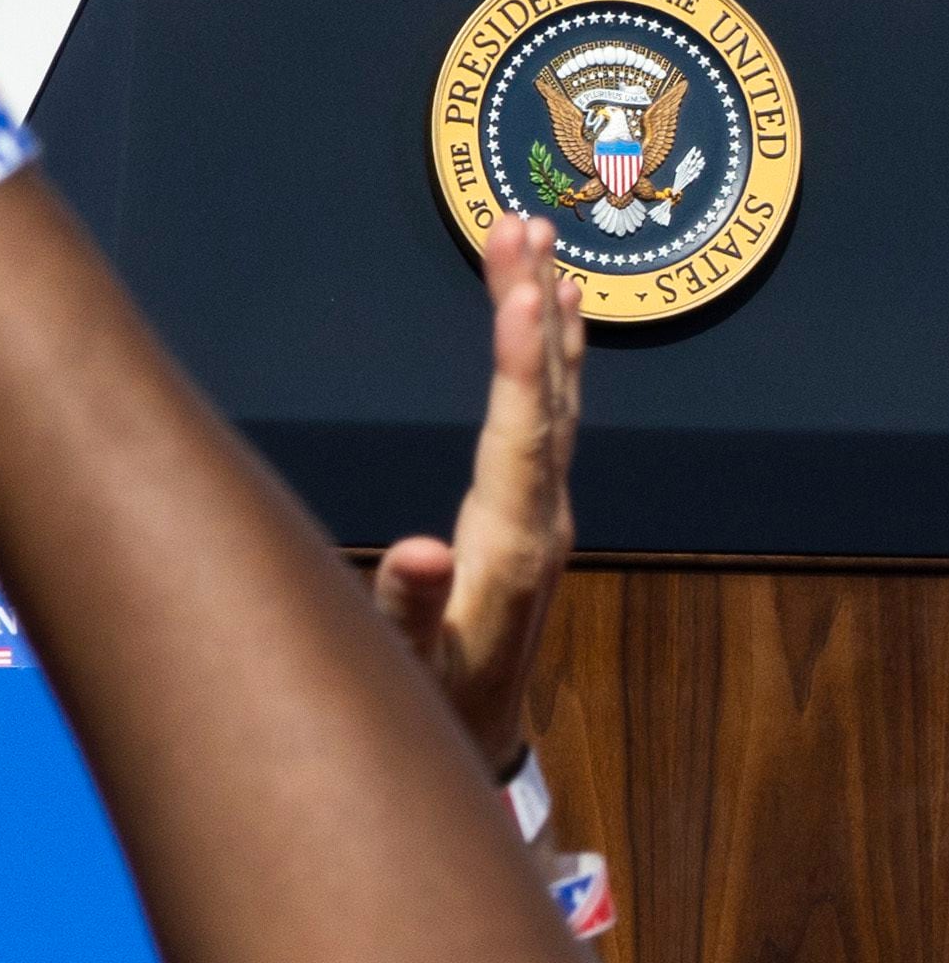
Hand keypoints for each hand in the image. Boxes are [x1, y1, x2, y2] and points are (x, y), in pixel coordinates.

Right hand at [370, 214, 582, 773]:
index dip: (524, 365)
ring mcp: (547, 510)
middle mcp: (544, 519)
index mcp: (512, 551)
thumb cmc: (430, 706)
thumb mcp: (406, 669)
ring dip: (544, 313)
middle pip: (549, 396)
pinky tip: (556, 303)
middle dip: (535, 306)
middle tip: (522, 223)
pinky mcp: (535, 508)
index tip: (527, 291)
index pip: (522, 439)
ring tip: (533, 234)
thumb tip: (415, 548)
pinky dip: (553, 351)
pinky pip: (551, 412)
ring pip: (556, 395)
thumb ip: (408, 609)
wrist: (478, 739)